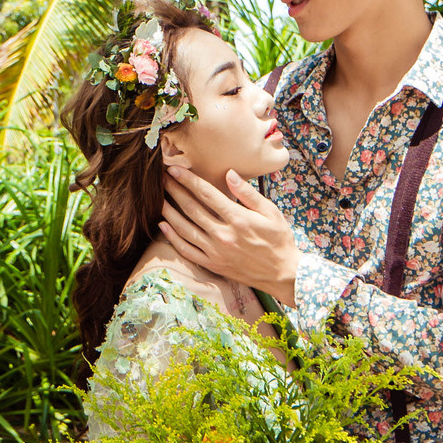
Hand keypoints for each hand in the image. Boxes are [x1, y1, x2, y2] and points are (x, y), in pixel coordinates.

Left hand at [159, 166, 299, 302]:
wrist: (283, 273)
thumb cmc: (279, 239)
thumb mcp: (270, 211)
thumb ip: (248, 193)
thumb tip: (229, 173)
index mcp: (238, 218)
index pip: (207, 194)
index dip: (188, 180)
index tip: (175, 169)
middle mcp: (223, 235)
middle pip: (191, 208)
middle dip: (175, 191)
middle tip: (162, 179)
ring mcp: (216, 251)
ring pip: (185, 229)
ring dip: (169, 212)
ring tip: (159, 198)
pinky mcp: (213, 265)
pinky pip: (187, 251)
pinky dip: (173, 238)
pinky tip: (164, 226)